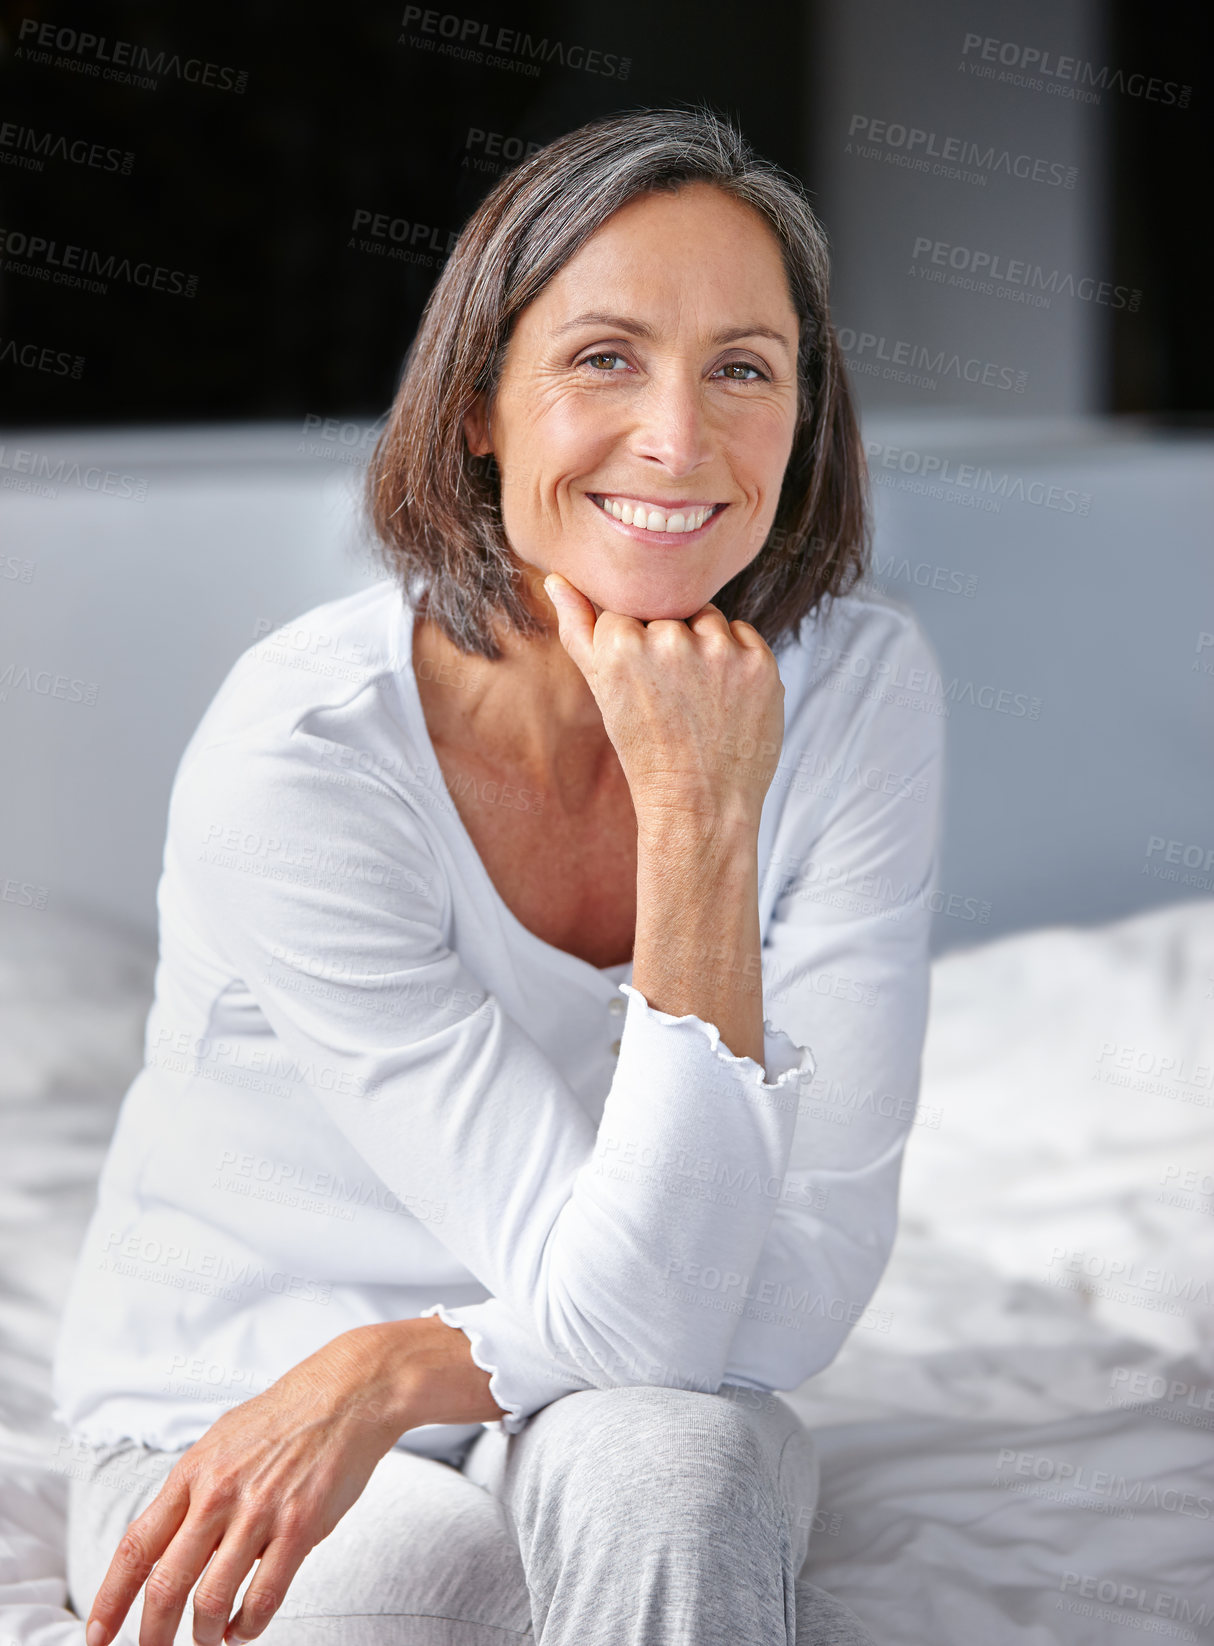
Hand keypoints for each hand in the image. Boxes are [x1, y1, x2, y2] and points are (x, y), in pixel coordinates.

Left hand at [84, 1326, 421, 1645]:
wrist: (347, 1392)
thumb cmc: (286, 1416)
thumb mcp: (222, 1441)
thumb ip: (194, 1489)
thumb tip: (169, 1539)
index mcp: (192, 1473)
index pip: (135, 1548)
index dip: (110, 1600)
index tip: (96, 1636)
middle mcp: (218, 1494)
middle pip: (166, 1585)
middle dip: (152, 1636)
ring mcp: (259, 1512)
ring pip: (211, 1601)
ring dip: (204, 1636)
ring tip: (209, 1641)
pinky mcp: (300, 1527)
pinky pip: (264, 1597)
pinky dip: (248, 1626)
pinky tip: (245, 1627)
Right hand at [543, 572, 784, 829]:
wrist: (699, 804)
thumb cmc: (646, 750)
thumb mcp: (602, 690)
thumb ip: (579, 628)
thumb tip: (556, 579)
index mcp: (622, 643)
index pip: (629, 610)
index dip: (635, 647)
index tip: (642, 685)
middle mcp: (670, 639)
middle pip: (670, 611)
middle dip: (671, 644)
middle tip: (672, 698)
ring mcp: (719, 651)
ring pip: (707, 619)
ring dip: (705, 648)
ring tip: (699, 699)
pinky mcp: (758, 662)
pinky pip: (743, 634)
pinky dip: (737, 660)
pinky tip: (725, 699)